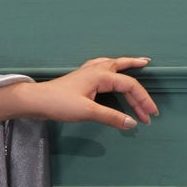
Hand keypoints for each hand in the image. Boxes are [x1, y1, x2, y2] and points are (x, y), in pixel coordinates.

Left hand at [30, 56, 157, 130]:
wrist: (35, 101)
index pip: (130, 85)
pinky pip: (104, 68)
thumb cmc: (59, 103)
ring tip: (141, 63)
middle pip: (125, 76)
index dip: (143, 100)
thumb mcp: (88, 112)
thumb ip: (111, 117)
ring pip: (114, 66)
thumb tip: (132, 123)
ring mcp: (88, 73)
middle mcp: (97, 70)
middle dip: (140, 92)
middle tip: (151, 107)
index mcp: (101, 75)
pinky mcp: (82, 79)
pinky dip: (113, 68)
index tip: (151, 116)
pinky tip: (112, 68)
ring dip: (129, 66)